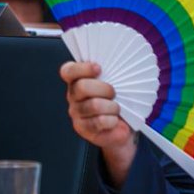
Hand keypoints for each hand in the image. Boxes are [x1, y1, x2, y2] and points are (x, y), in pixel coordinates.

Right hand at [60, 60, 137, 185]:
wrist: (124, 125)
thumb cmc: (119, 99)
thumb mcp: (116, 82)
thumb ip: (111, 73)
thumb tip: (118, 65)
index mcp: (77, 79)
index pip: (68, 71)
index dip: (82, 68)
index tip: (99, 68)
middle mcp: (73, 95)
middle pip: (82, 87)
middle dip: (104, 89)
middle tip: (114, 93)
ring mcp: (76, 112)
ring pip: (93, 105)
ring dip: (111, 107)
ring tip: (117, 109)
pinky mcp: (82, 128)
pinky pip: (98, 122)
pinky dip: (111, 121)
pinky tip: (116, 121)